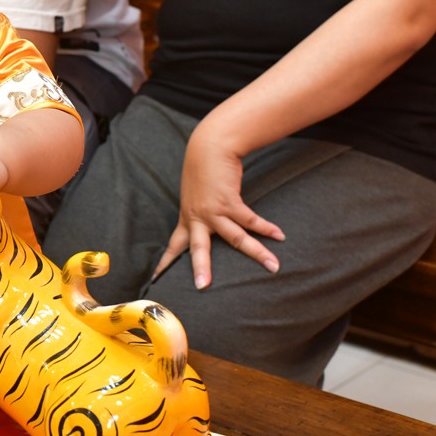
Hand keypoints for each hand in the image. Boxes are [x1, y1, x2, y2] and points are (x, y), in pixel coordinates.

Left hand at [154, 126, 283, 288]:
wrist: (208, 148)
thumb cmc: (202, 172)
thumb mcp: (193, 196)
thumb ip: (197, 213)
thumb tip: (207, 225)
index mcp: (186, 219)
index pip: (173, 246)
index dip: (165, 263)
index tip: (155, 279)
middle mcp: (197, 218)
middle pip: (198, 248)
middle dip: (201, 268)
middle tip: (202, 287)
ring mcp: (214, 211)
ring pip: (236, 238)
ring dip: (257, 253)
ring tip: (273, 267)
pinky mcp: (230, 201)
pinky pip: (250, 219)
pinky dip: (266, 228)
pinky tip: (279, 235)